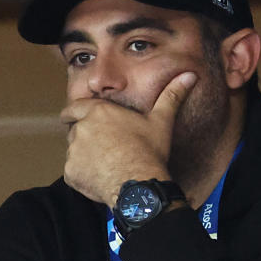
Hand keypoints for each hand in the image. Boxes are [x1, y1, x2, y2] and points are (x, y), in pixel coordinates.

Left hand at [60, 71, 197, 204]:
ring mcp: (74, 152)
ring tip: (105, 164)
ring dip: (84, 156)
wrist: (138, 184)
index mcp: (98, 112)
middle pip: (76, 131)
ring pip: (75, 152)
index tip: (70, 116)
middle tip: (102, 147)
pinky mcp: (71, 173)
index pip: (74, 107)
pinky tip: (101, 179)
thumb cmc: (149, 151)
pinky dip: (83, 175)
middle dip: (85, 137)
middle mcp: (81, 128)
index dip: (72, 112)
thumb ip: (171, 96)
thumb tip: (190, 76)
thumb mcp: (161, 121)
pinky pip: (74, 172)